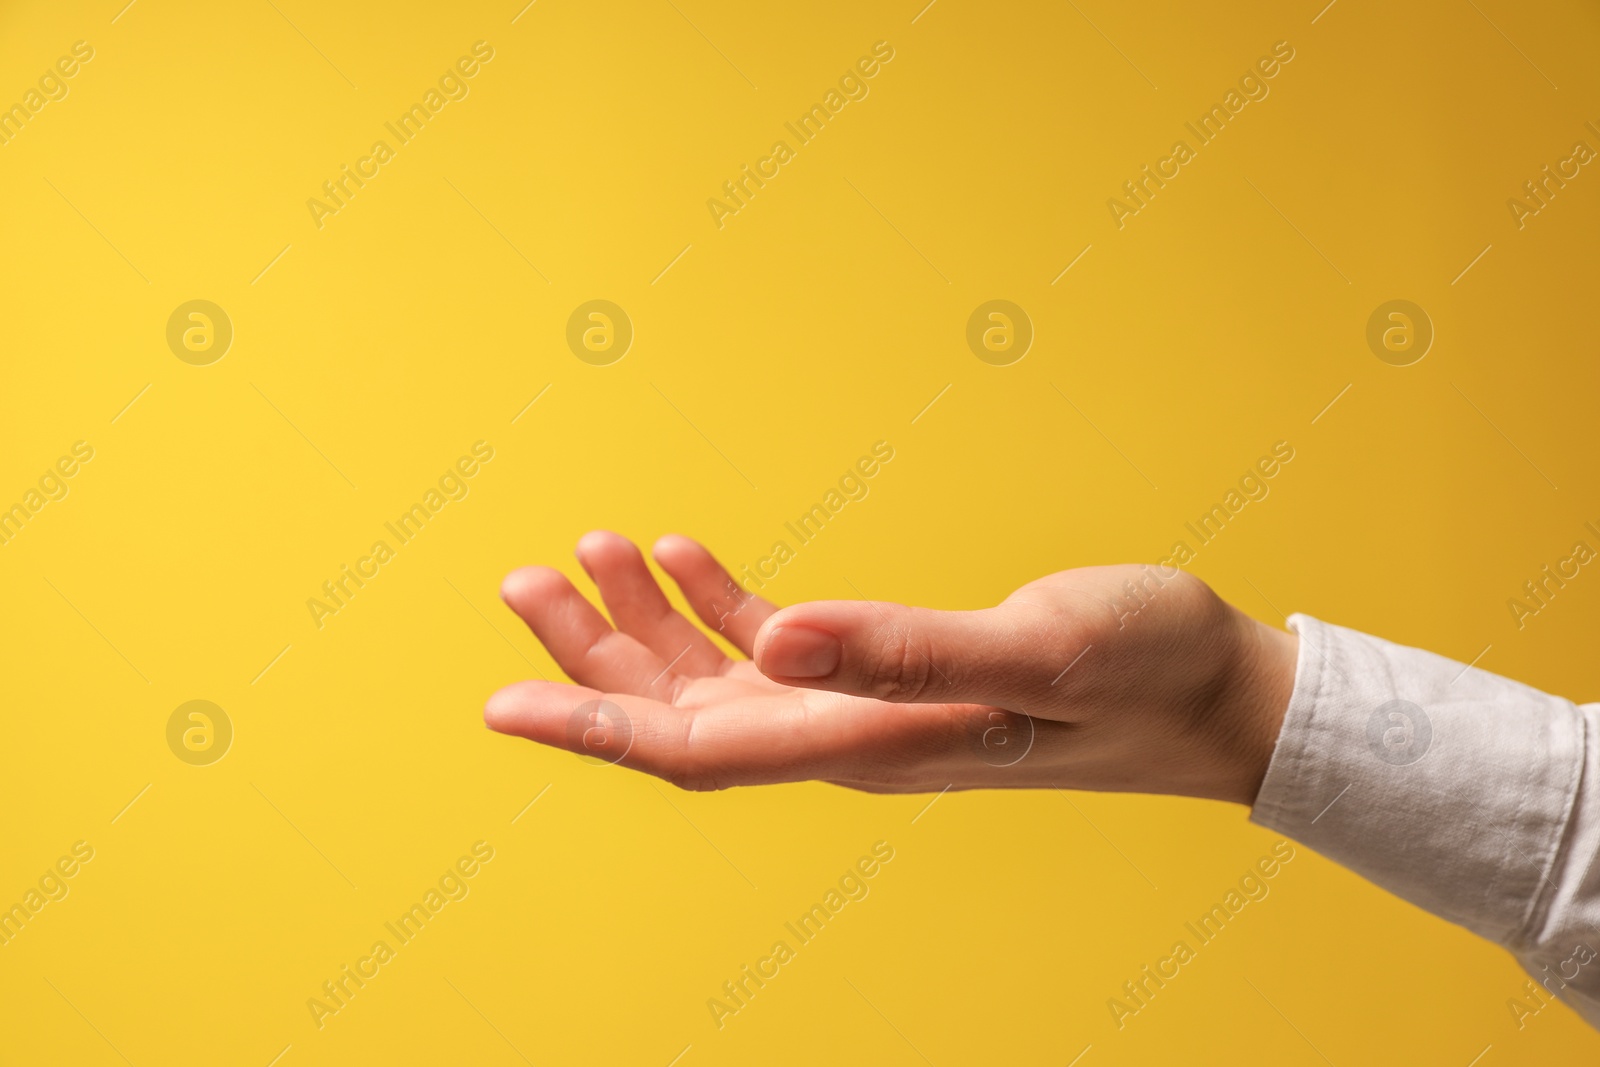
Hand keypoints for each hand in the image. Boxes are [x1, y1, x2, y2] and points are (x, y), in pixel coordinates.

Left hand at [484, 532, 1298, 804]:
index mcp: (870, 747)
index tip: (500, 705)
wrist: (1215, 698)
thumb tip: (773, 639)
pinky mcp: (891, 675)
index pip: (699, 754)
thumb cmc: (1145, 675)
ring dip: (643, 628)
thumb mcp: (1034, 650)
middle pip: (683, 718)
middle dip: (590, 662)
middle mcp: (848, 740)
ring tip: (580, 553)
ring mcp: (864, 710)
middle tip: (519, 581)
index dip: (594, 729)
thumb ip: (905, 649)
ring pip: (717, 683)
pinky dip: (721, 603)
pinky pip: (778, 647)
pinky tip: (685, 556)